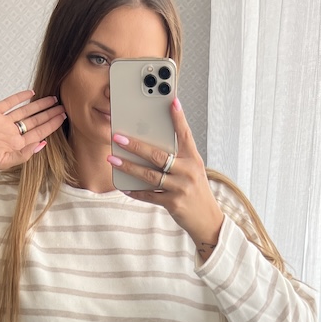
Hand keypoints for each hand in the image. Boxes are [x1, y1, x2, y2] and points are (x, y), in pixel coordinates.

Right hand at [0, 91, 66, 181]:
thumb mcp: (6, 161)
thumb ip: (24, 154)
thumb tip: (43, 144)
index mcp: (17, 145)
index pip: (39, 133)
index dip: (51, 125)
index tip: (63, 118)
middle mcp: (12, 133)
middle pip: (35, 121)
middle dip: (49, 113)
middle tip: (62, 106)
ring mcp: (3, 122)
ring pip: (25, 110)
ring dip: (38, 105)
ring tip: (52, 98)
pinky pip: (8, 103)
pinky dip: (19, 97)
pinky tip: (30, 93)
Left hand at [107, 98, 224, 260]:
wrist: (208, 220)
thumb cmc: (196, 191)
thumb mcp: (193, 170)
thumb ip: (178, 157)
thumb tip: (152, 144)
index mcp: (194, 159)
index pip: (185, 134)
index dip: (179, 118)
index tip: (172, 101)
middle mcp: (188, 171)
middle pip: (158, 155)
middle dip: (136, 145)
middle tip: (118, 138)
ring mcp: (180, 188)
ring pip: (149, 175)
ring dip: (128, 167)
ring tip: (112, 159)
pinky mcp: (173, 203)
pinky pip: (148, 195)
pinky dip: (135, 190)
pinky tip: (123, 185)